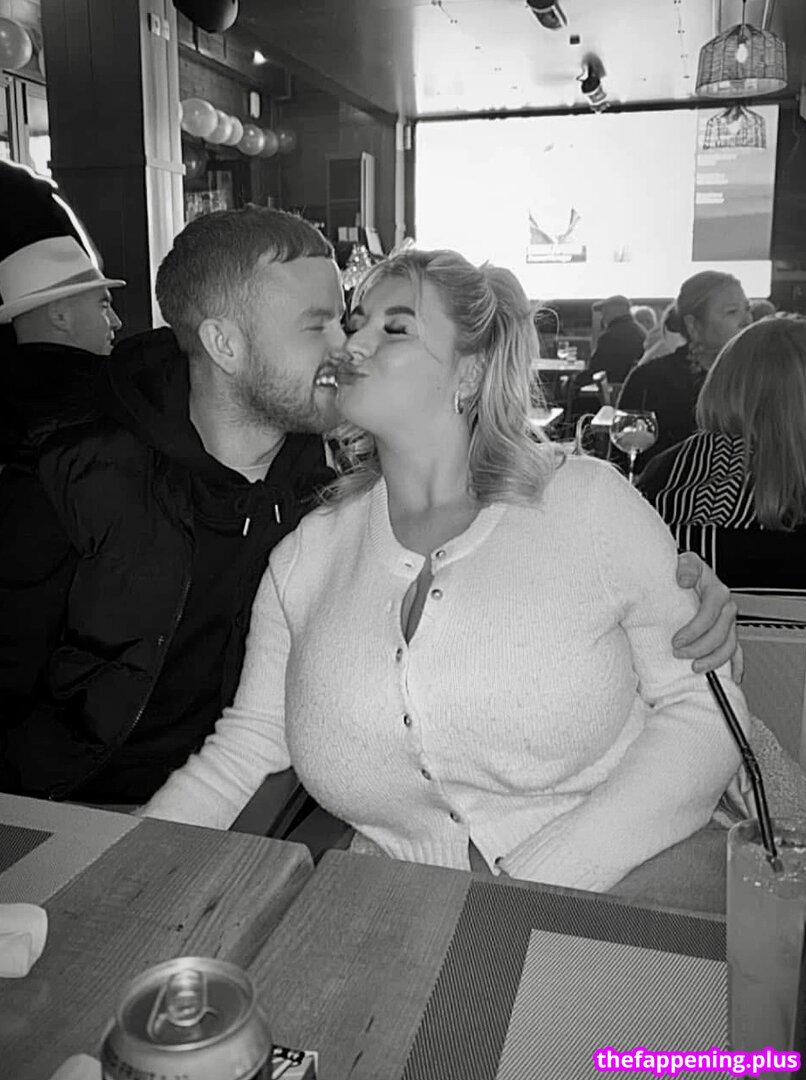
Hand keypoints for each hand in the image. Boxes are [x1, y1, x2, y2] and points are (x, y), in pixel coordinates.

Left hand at [672, 552, 740, 679]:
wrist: (687, 575)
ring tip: (695, 667)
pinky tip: (730, 677)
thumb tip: (684, 579)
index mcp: (717, 592)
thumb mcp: (684, 562)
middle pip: (720, 634)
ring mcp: (729, 622)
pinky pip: (736, 652)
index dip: (693, 631)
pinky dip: (735, 666)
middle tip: (679, 653)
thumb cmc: (685, 571)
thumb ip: (685, 568)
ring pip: (729, 647)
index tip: (676, 641)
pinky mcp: (728, 633)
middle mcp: (726, 608)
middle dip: (699, 648)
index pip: (709, 615)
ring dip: (713, 660)